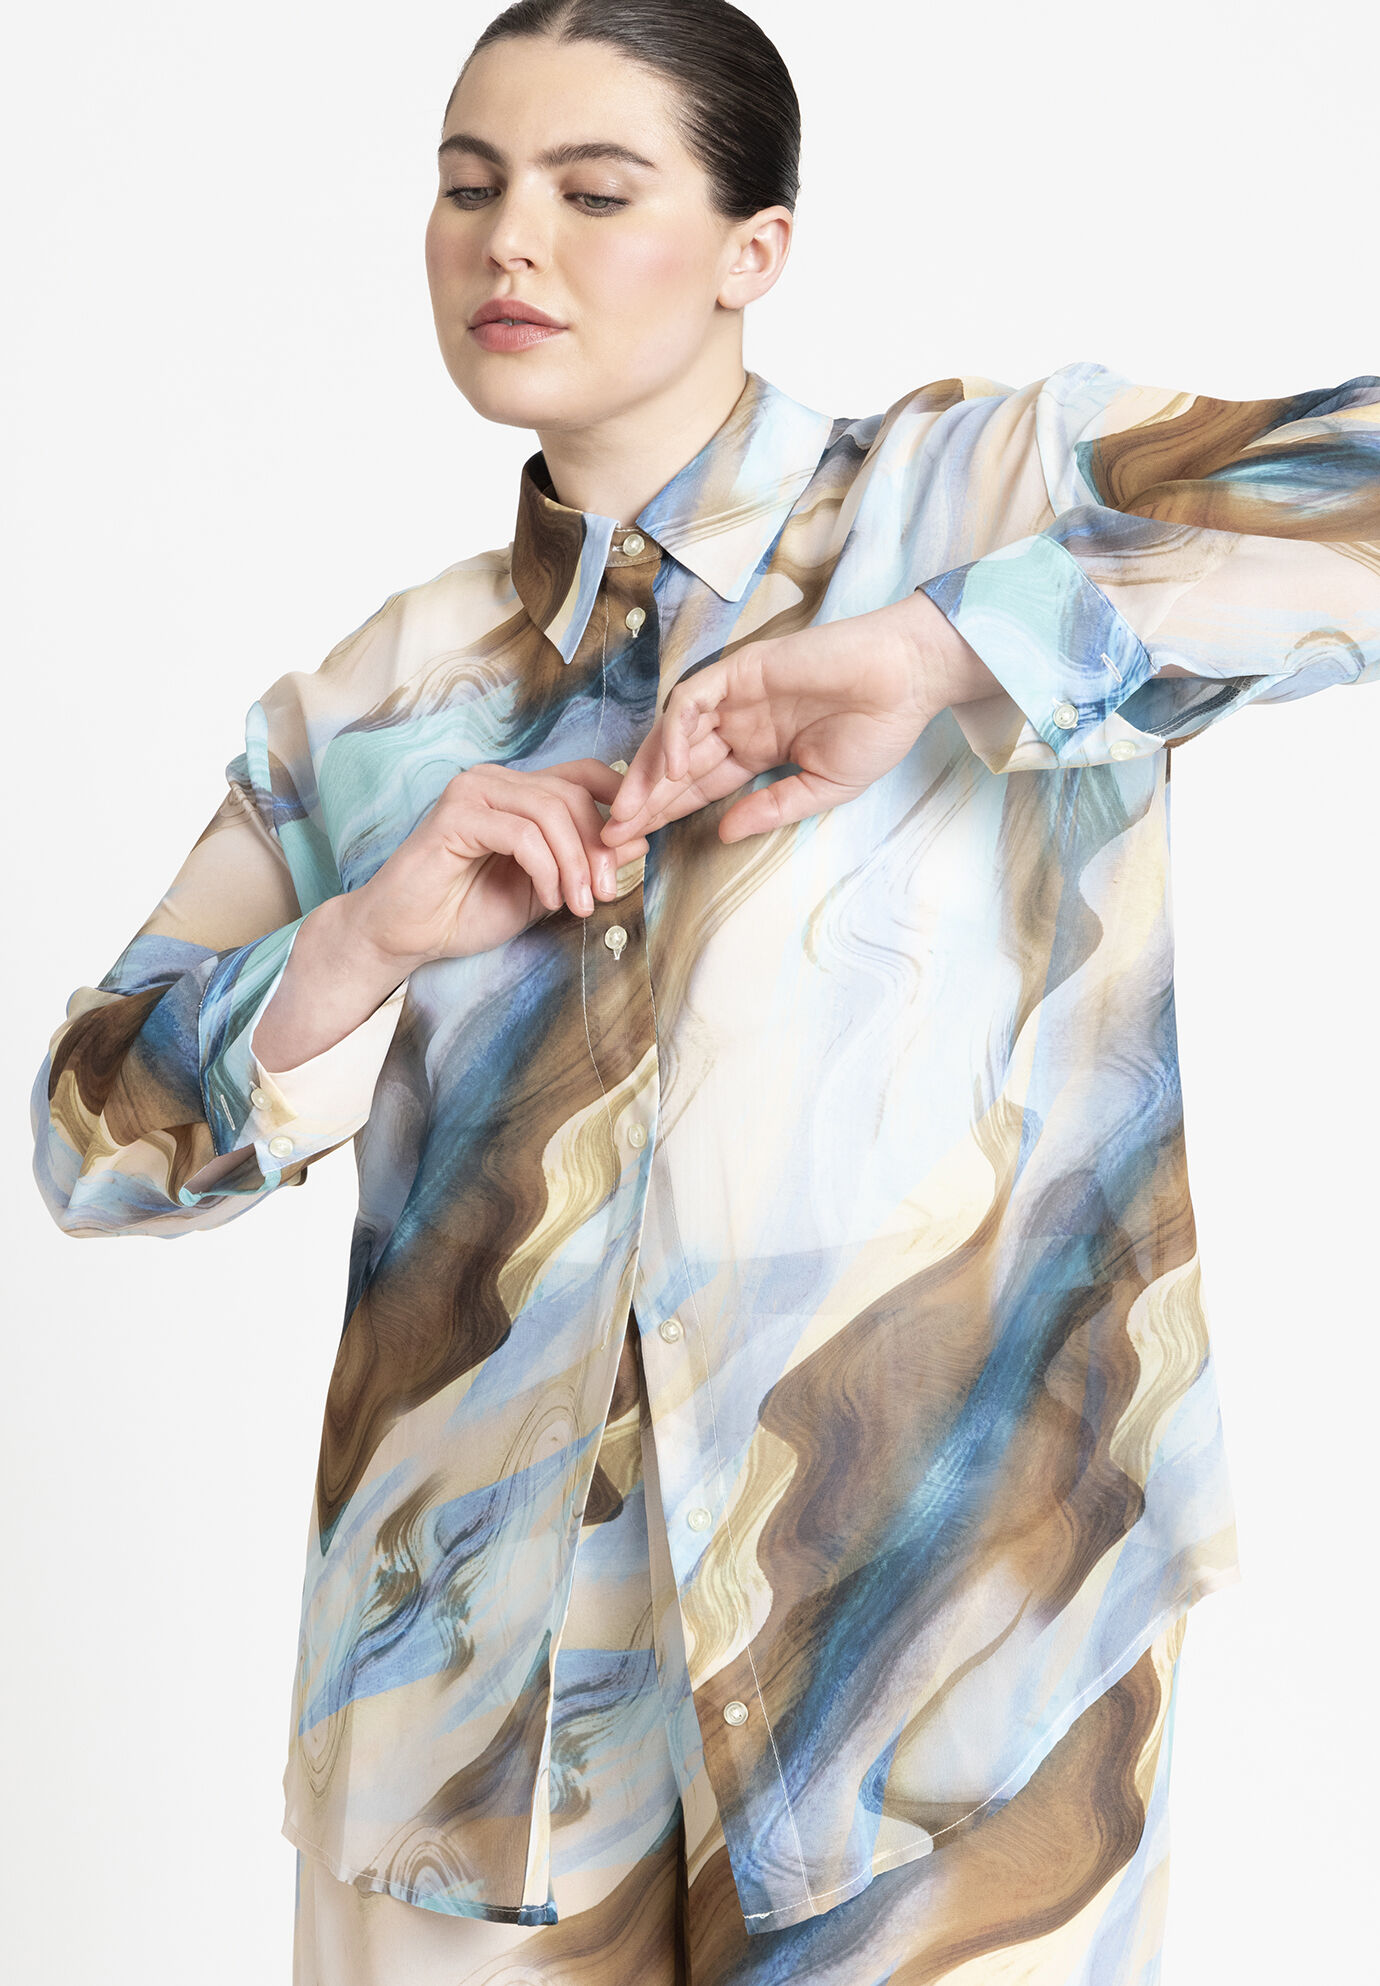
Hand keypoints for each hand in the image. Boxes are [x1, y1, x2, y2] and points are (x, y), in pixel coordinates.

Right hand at [348, 757, 649, 973]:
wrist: (406, 936)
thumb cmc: (468, 911)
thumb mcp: (546, 888)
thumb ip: (586, 863)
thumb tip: (640, 839)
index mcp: (517, 791)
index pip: (583, 774)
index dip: (619, 802)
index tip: (638, 845)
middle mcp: (495, 780)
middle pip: (572, 794)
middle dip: (599, 848)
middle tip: (605, 894)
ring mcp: (472, 792)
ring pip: (550, 811)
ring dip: (575, 863)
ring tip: (577, 904)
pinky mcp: (455, 816)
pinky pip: (521, 834)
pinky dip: (545, 869)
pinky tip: (546, 899)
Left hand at [599, 590, 996, 847]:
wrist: (907, 679)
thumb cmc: (878, 729)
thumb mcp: (823, 787)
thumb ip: (771, 809)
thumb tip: (723, 834)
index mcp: (756, 750)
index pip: (697, 786)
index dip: (664, 815)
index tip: (633, 848)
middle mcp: (738, 722)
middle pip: (675, 765)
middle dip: (641, 802)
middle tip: (610, 838)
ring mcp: (736, 694)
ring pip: (673, 733)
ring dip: (646, 772)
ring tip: (627, 813)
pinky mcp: (742, 669)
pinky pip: (694, 700)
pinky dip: (677, 732)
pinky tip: (671, 768)